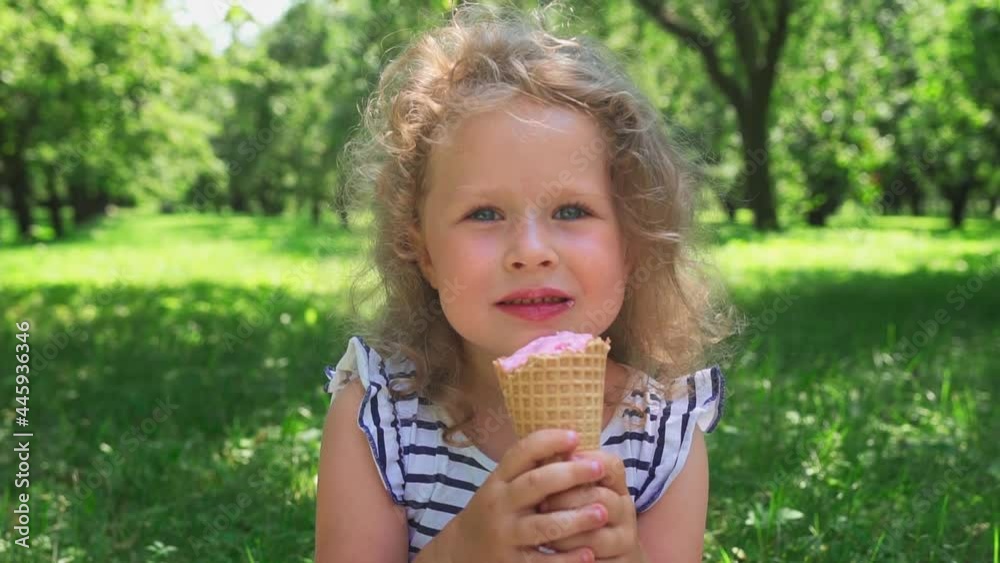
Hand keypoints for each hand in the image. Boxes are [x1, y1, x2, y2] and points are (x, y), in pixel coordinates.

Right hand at [444, 429, 608, 562]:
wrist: (462, 551)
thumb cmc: (494, 512)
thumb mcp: (502, 486)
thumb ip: (528, 469)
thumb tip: (571, 444)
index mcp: (499, 481)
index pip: (521, 453)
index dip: (549, 441)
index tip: (575, 436)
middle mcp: (500, 505)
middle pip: (535, 485)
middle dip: (570, 474)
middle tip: (599, 468)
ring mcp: (506, 536)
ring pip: (543, 526)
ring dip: (575, 519)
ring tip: (602, 512)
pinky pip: (543, 562)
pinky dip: (566, 559)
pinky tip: (588, 554)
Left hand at [536, 450, 643, 561]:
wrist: (613, 557)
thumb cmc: (586, 516)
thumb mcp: (582, 492)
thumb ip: (569, 472)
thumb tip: (543, 452)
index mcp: (616, 486)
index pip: (611, 465)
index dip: (583, 463)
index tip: (556, 466)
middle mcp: (625, 510)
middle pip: (600, 498)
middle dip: (565, 501)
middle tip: (541, 505)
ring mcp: (625, 540)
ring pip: (595, 535)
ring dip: (565, 535)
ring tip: (544, 534)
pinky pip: (594, 562)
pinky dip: (571, 560)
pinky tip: (555, 556)